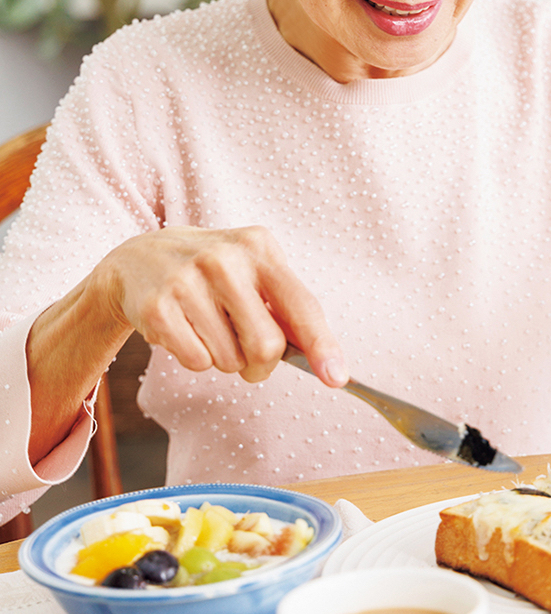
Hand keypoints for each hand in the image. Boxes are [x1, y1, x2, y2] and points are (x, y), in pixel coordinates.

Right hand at [96, 225, 347, 385]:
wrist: (140, 258)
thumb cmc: (213, 273)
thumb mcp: (253, 271)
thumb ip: (287, 308)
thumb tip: (324, 359)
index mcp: (259, 248)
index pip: (301, 304)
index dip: (322, 345)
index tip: (337, 378)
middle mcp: (224, 259)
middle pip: (266, 345)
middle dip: (262, 364)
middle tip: (248, 355)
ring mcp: (187, 280)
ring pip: (230, 360)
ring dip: (225, 360)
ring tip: (209, 329)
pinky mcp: (156, 307)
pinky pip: (196, 362)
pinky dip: (196, 358)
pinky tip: (185, 329)